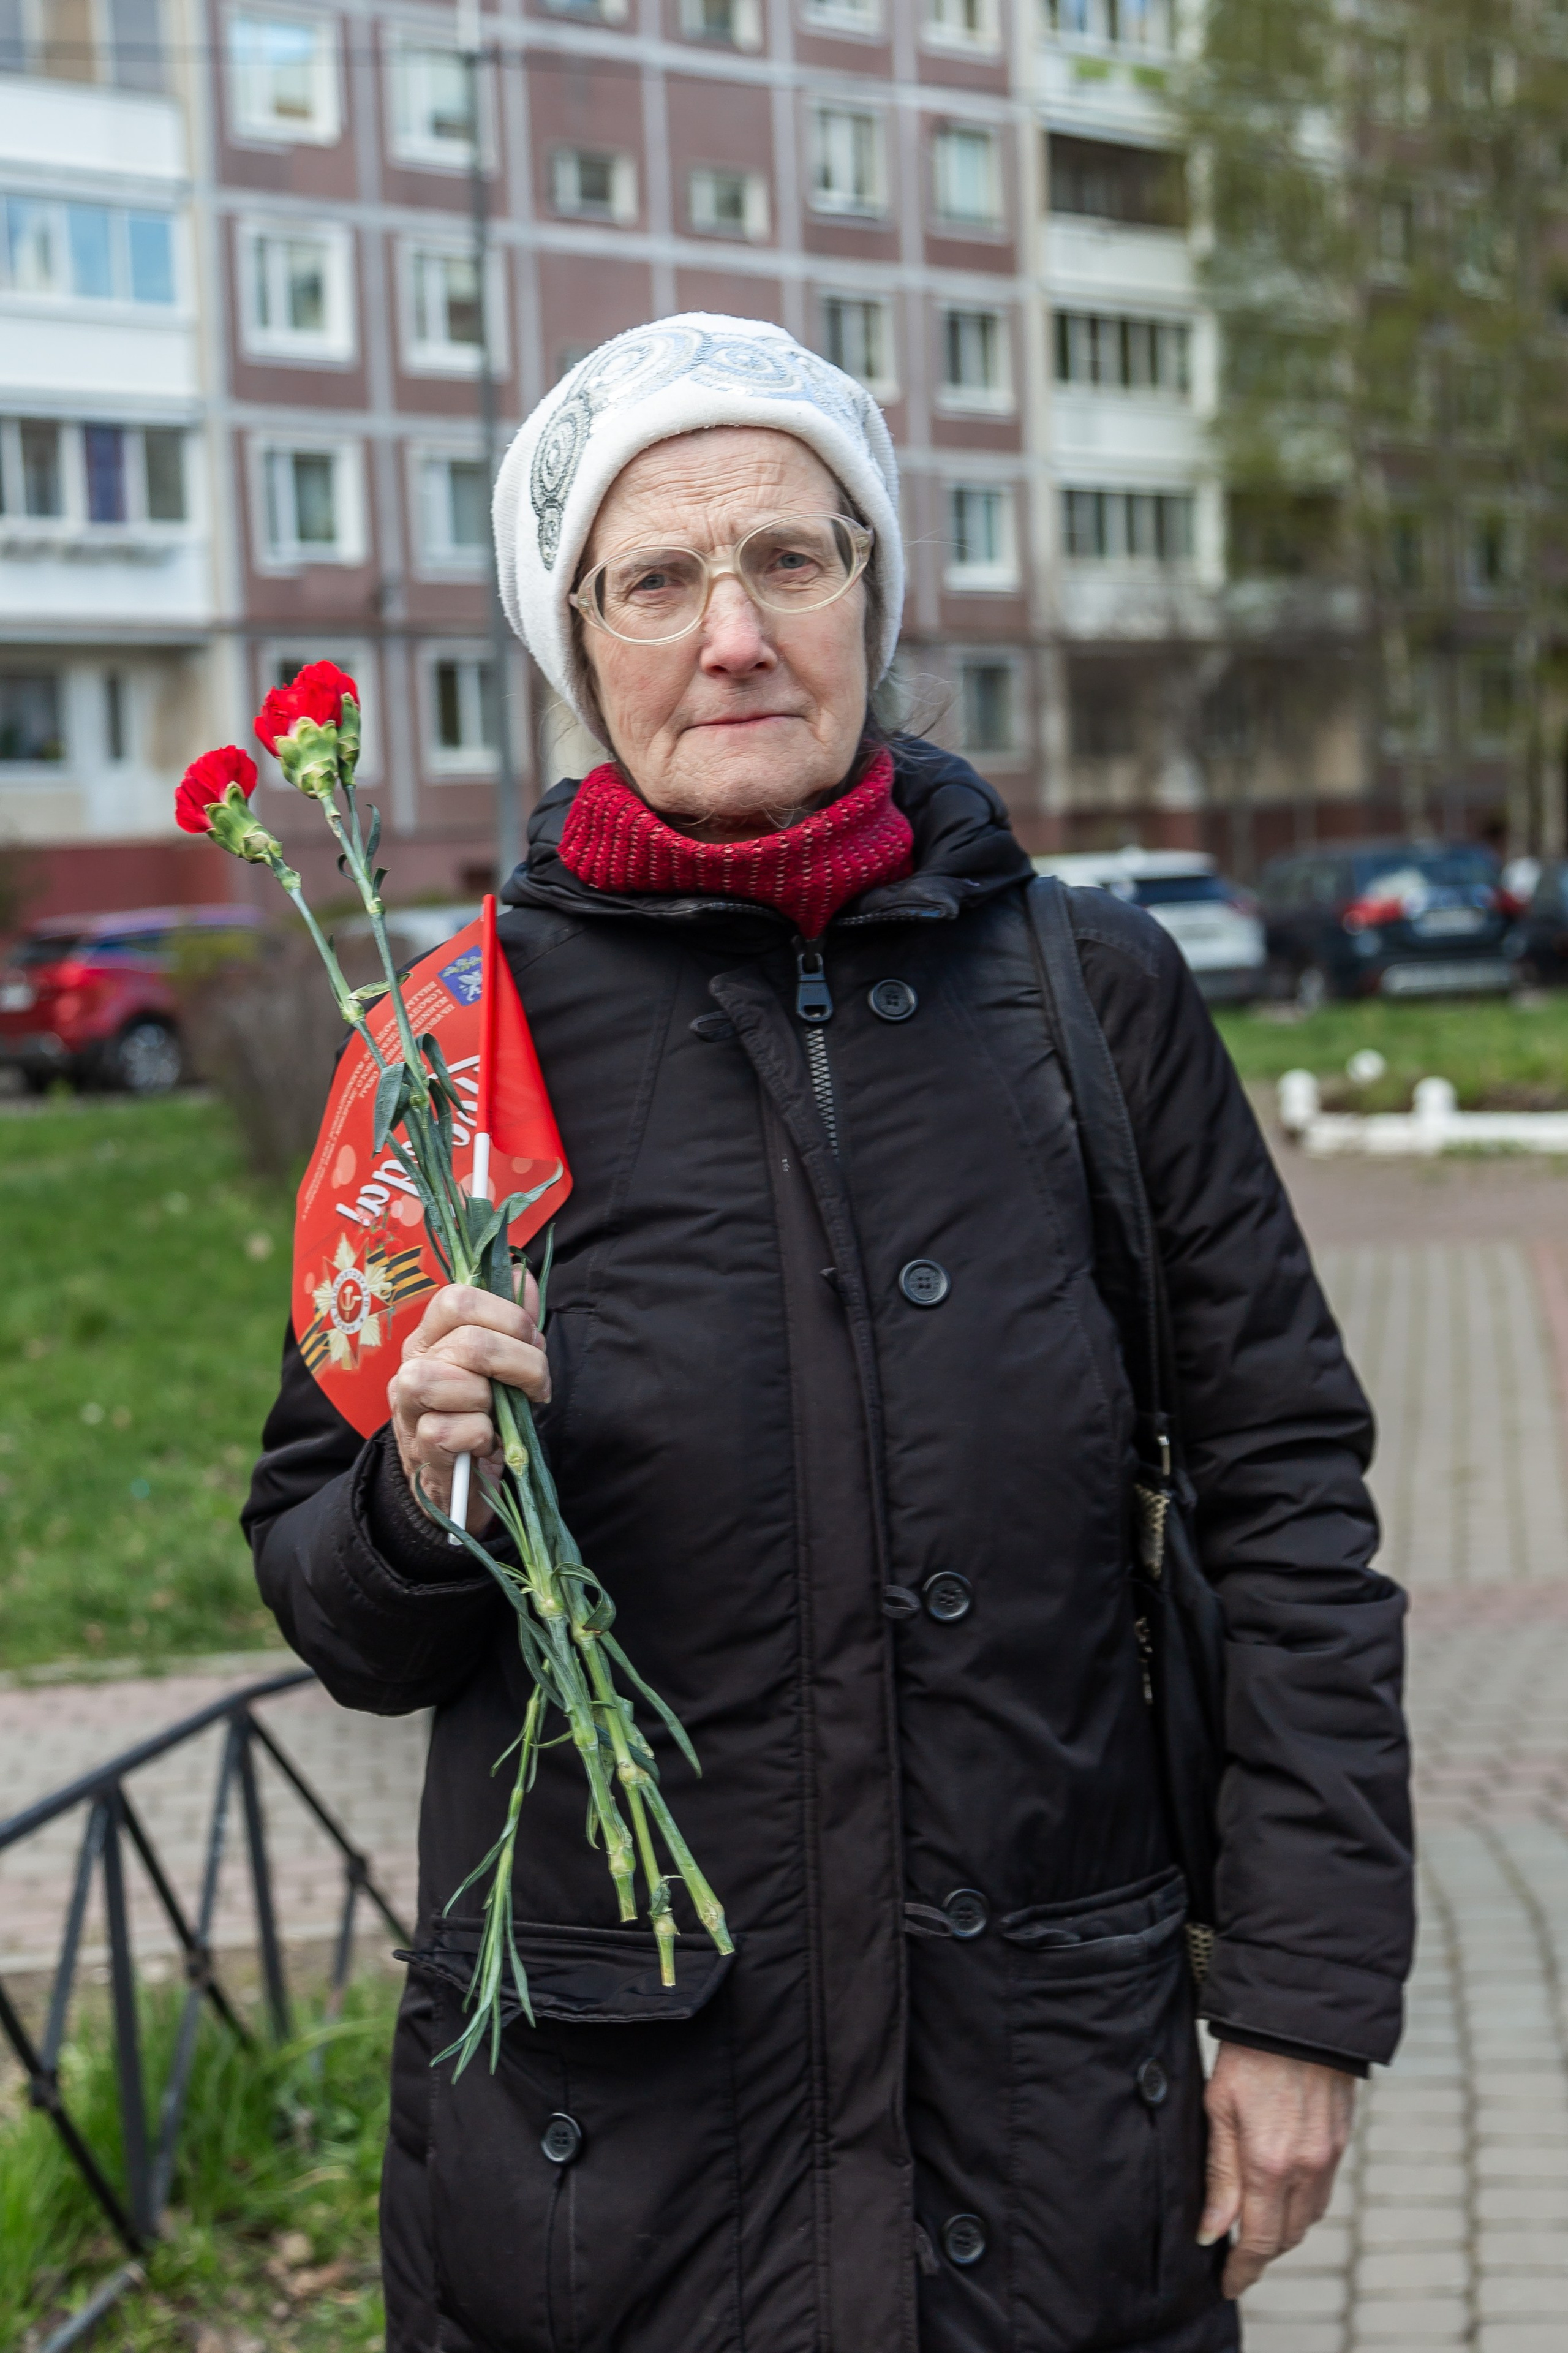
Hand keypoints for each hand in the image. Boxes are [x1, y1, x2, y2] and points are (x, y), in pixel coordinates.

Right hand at [387, 1278, 548, 1531]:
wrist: (457, 1478)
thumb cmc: (480, 1413)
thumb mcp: (501, 1364)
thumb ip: (511, 1321)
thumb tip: (523, 1277)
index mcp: (431, 1335)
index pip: (457, 1298)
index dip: (506, 1316)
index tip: (532, 1343)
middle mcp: (412, 1363)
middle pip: (468, 1342)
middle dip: (521, 1363)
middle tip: (535, 1386)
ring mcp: (409, 1406)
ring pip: (448, 1381)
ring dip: (488, 1400)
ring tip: (496, 1415)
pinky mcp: (418, 1446)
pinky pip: (450, 1431)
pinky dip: (481, 1437)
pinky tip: (484, 1443)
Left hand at [1199, 2042, 1355, 2297]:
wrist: (1300, 2014)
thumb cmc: (1248, 2057)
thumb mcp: (1218, 2109)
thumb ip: (1220, 2176)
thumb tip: (1211, 2232)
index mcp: (1270, 2164)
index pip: (1259, 2241)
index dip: (1243, 2270)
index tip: (1228, 2286)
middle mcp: (1307, 2169)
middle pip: (1286, 2237)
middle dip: (1261, 2254)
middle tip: (1235, 2258)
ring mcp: (1329, 2157)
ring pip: (1308, 2218)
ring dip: (1282, 2230)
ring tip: (1254, 2227)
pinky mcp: (1341, 2142)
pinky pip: (1323, 2192)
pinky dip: (1302, 2205)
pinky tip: (1282, 2193)